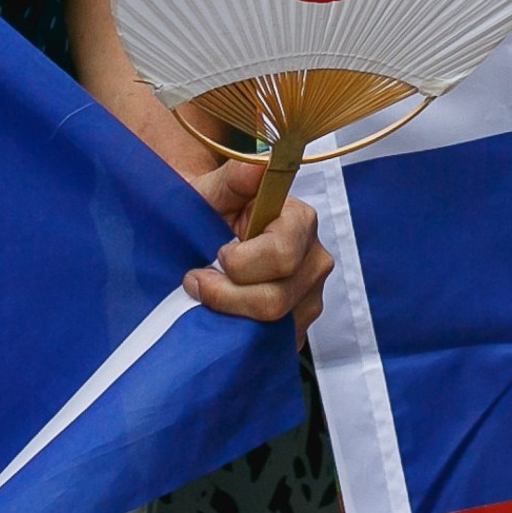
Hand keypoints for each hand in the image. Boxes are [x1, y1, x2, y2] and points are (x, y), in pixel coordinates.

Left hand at [183, 182, 334, 337]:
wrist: (209, 237)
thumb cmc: (211, 211)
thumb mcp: (212, 191)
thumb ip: (232, 179)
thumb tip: (256, 168)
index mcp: (301, 221)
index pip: (280, 256)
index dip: (240, 263)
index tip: (216, 252)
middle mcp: (314, 261)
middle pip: (274, 299)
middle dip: (226, 295)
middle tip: (197, 280)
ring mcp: (310, 299)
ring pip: (272, 327)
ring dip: (230, 314)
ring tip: (207, 294)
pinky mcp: (298, 327)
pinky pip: (272, 344)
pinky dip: (240, 334)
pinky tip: (223, 315)